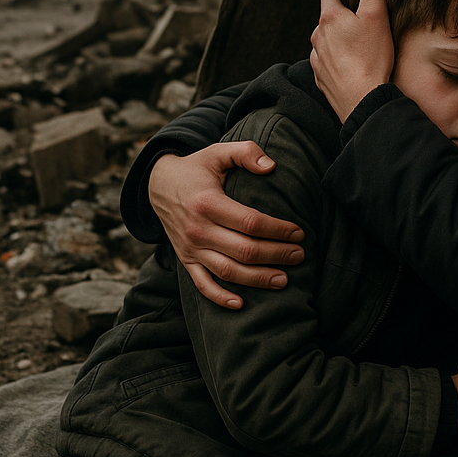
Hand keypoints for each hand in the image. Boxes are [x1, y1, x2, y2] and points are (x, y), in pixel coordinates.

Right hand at [148, 143, 305, 308]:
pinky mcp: (185, 260)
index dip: (278, 230)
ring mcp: (190, 248)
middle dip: (276, 255)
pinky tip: (242, 304)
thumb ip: (246, 152)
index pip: (251, 222)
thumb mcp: (218, 152)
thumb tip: (272, 166)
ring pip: (228, 271)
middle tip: (300, 255)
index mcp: (208, 203)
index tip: (299, 232)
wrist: (157, 184)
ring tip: (284, 280)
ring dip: (258, 279)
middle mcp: (198, 230)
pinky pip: (202, 285)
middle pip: (244, 250)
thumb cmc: (196, 168)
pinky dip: (220, 297)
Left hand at [310, 0, 394, 121]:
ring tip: (359, 47)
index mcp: (329, 19)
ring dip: (338, 41)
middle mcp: (317, 38)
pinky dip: (337, 62)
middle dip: (342, 18)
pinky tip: (353, 67)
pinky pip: (327, 64)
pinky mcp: (321, 80)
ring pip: (326, 43)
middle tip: (363, 23)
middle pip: (328, 20)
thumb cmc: (372, 58)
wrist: (364, 101)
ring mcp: (317, 61)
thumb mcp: (376, 14)